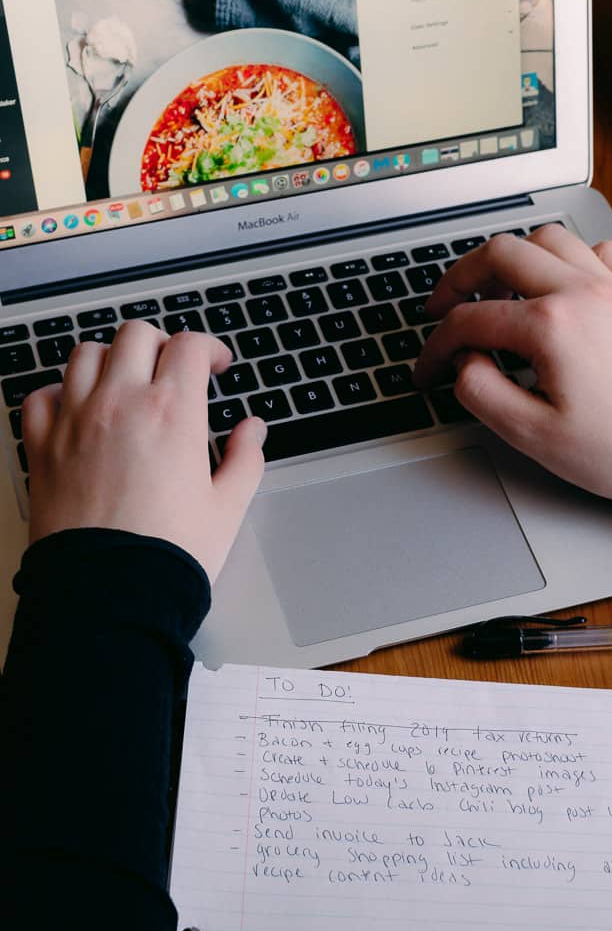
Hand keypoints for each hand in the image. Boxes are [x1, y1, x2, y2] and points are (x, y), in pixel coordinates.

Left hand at [21, 322, 266, 581]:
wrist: (111, 595)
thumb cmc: (168, 555)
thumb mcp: (228, 506)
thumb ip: (245, 458)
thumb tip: (252, 431)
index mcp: (172, 412)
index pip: (189, 346)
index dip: (209, 348)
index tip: (215, 365)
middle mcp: (120, 404)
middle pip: (136, 335)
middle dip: (161, 343)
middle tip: (173, 367)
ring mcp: (75, 421)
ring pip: (86, 353)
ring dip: (110, 358)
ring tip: (124, 380)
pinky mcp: (43, 447)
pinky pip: (41, 396)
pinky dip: (59, 392)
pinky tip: (76, 407)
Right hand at [413, 225, 611, 514]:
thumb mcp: (530, 435)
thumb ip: (480, 392)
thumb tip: (463, 362)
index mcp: (552, 327)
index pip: (469, 319)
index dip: (436, 345)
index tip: (428, 369)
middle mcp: (582, 294)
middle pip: (500, 252)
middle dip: (459, 279)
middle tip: (441, 308)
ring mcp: (611, 290)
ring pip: (547, 239)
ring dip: (510, 260)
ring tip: (493, 293)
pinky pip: (596, 251)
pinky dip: (566, 260)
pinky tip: (555, 289)